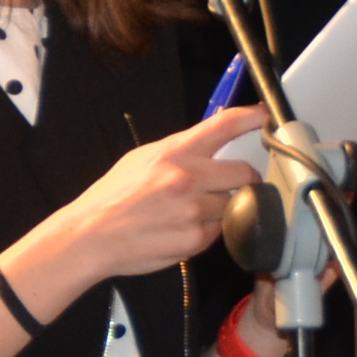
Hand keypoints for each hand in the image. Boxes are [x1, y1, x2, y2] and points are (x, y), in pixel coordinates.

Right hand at [42, 106, 265, 285]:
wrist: (91, 236)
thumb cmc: (113, 197)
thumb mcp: (142, 159)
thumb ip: (179, 151)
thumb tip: (212, 145)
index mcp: (175, 152)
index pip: (224, 125)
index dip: (252, 117)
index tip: (266, 116)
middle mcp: (188, 178)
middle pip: (245, 173)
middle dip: (244, 179)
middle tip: (232, 185)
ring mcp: (194, 211)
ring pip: (233, 205)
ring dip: (222, 208)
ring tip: (190, 212)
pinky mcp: (195, 239)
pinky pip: (219, 232)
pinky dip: (208, 230)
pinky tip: (183, 229)